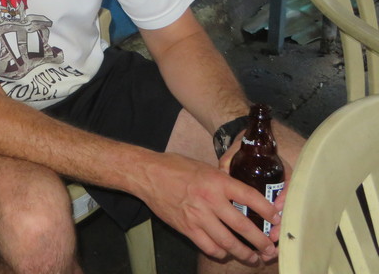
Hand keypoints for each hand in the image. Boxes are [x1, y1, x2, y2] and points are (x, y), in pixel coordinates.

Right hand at [137, 152, 280, 265]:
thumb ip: (222, 181)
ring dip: (244, 253)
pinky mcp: (186, 228)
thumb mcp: (204, 167)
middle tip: (271, 249)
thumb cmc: (175, 167)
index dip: (267, 211)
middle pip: (243, 226)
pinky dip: (220, 252)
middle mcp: (209, 200)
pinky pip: (209, 247)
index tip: (277, 219)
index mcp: (217, 181)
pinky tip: (225, 252)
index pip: (250, 197)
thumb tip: (241, 192)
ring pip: (228, 242)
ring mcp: (197, 216)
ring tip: (253, 257)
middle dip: (261, 241)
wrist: (147, 175)